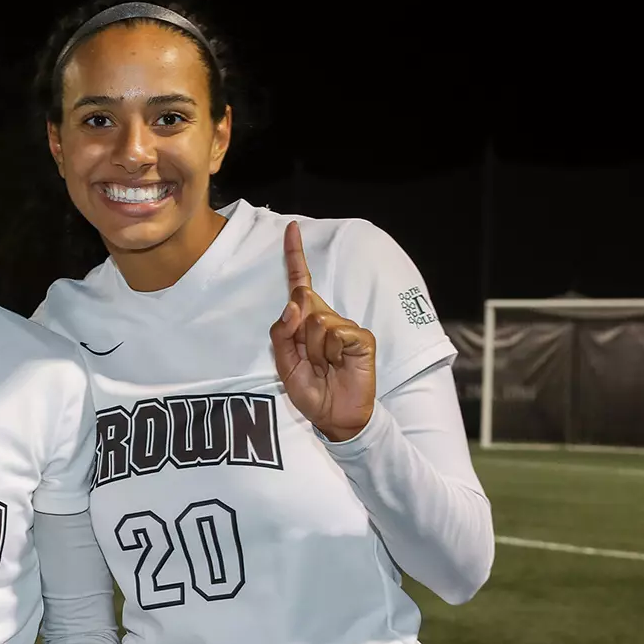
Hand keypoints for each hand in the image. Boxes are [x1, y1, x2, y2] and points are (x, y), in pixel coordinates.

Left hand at [270, 221, 376, 441]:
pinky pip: (337, 333)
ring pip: (317, 322)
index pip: (300, 284)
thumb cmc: (311, 390)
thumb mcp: (284, 365)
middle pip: (302, 303)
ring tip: (324, 366)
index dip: (295, 256)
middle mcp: (326, 318)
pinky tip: (339, 364)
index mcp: (306, 322)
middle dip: (297, 335)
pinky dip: (332, 352)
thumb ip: (282, 333)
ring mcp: (345, 326)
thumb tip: (294, 302)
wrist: (334, 416)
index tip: (291, 228)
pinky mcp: (360, 337)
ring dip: (314, 349)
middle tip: (309, 361)